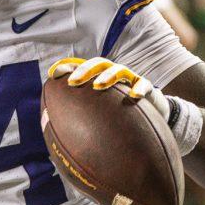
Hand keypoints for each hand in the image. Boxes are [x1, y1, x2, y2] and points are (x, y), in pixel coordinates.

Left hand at [48, 57, 168, 118]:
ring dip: (108, 75)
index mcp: (100, 79)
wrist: (151, 118)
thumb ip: (80, 122)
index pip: (82, 67)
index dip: (67, 66)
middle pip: (98, 64)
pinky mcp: (147, 88)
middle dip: (84, 70)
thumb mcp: (100, 116)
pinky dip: (139, 88)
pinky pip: (144, 85)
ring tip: (98, 85)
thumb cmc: (120, 117)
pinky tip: (134, 96)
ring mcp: (131, 80)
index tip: (52, 73)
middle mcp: (114, 75)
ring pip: (120, 70)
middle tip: (72, 82)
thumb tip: (52, 139)